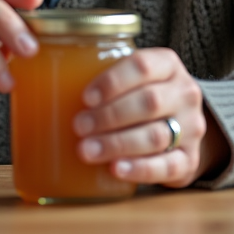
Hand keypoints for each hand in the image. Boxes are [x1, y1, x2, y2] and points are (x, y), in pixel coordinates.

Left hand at [73, 48, 229, 188]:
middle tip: (79, 126)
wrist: (182, 127)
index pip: (144, 65)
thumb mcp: (132, 79)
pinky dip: (140, 168)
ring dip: (117, 143)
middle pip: (149, 102)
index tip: (86, 97)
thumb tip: (42, 82)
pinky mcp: (190, 160)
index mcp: (168, 66)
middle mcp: (185, 93)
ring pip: (156, 135)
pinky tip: (115, 169)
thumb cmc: (141, 98)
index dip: (113, 81)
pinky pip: (168, 166)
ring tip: (87, 150)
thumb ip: (103, 78)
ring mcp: (192, 128)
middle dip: (109, 115)